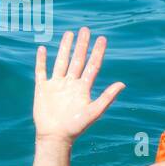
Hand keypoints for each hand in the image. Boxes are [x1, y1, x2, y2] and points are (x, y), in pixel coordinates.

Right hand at [32, 28, 124, 143]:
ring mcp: (56, 84)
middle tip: (85, 29)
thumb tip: (122, 83)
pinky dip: (41, 60)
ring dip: (65, 48)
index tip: (102, 39)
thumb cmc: (76, 127)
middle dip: (82, 45)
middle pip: (77, 59)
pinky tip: (43, 49)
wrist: (55, 136)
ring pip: (61, 61)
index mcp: (83, 88)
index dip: (98, 52)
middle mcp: (71, 83)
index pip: (92, 65)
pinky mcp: (42, 88)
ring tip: (69, 34)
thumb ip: (107, 97)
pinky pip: (41, 71)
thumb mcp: (94, 111)